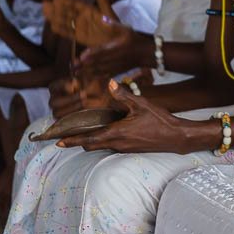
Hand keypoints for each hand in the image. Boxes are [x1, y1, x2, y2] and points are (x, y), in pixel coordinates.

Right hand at [44, 0, 127, 47]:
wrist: (120, 41)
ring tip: (45, 12)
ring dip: (55, 17)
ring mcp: (81, 28)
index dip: (65, 1)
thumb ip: (103, 3)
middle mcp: (83, 18)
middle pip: (67, 12)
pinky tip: (53, 26)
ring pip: (66, 22)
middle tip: (44, 4)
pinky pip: (69, 33)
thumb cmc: (117, 27)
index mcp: (90, 11)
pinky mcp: (81, 37)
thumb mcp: (110, 14)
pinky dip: (61, 30)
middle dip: (56, 8)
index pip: (75, 4)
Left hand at [57, 79, 190, 152]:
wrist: (176, 137)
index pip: (88, 138)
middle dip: (77, 141)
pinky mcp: (130, 149)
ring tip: (82, 132)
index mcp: (116, 132)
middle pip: (91, 145)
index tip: (58, 141)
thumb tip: (109, 84)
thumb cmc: (159, 120)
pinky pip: (111, 145)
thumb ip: (123, 95)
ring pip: (101, 146)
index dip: (72, 140)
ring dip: (90, 140)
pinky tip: (107, 130)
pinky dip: (103, 139)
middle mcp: (117, 143)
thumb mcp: (141, 104)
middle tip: (65, 136)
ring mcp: (124, 148)